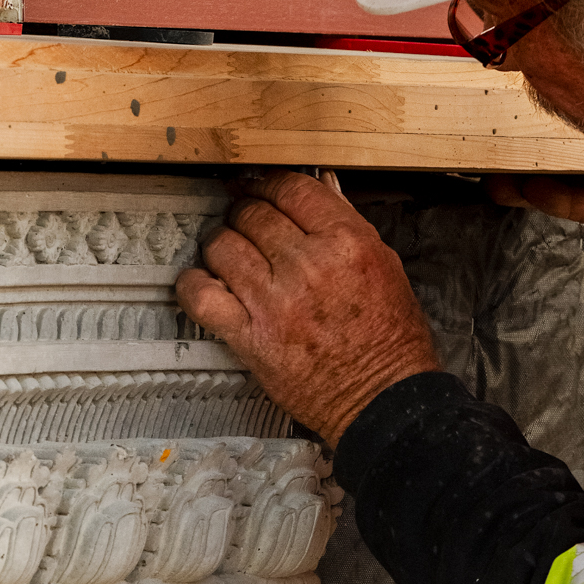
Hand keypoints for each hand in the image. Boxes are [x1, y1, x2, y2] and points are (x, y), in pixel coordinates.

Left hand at [177, 172, 440, 445]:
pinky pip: (202, 297)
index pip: (291, 189)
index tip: (259, 187)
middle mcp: (309, 267)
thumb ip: (347, 226)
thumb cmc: (390, 340)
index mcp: (347, 243)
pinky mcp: (251, 338)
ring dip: (220, 244)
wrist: (384, 399)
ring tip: (227, 252)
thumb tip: (318, 192)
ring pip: (223, 246)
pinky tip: (202, 281)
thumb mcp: (385, 266)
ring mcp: (275, 303)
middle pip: (253, 213)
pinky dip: (193, 283)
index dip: (267, 183)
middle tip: (243, 220)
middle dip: (244, 211)